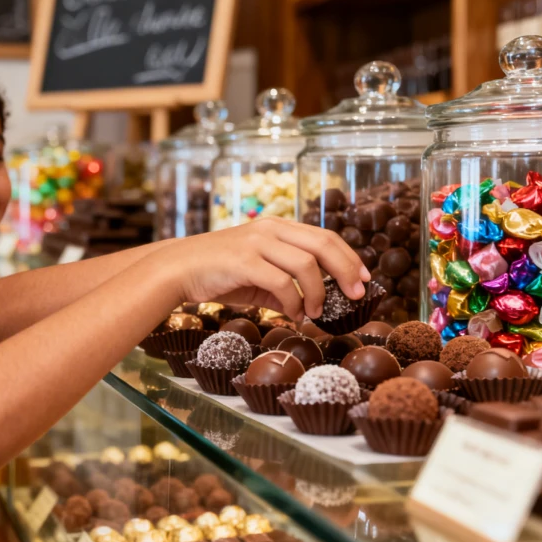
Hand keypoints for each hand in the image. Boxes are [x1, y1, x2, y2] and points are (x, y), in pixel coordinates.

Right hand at [156, 219, 370, 322]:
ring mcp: (256, 243)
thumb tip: (309, 308)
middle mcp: (270, 228)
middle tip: (356, 295)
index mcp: (276, 226)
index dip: (349, 257)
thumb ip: (283, 285)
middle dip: (346, 271)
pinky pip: (281, 282)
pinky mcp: (244, 261)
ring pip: (306, 264)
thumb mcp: (256, 275)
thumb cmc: (217, 273)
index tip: (364, 278)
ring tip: (317, 313)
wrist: (177, 269)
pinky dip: (294, 302)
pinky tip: (295, 315)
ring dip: (318, 293)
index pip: (324, 236)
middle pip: (323, 244)